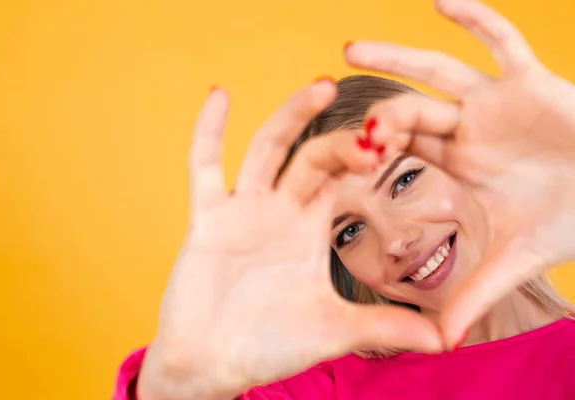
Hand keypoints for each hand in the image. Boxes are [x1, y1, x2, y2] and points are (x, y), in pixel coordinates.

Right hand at [137, 81, 442, 399]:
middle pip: (314, 158)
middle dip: (344, 141)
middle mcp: (280, 209)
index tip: (399, 141)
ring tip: (322, 86)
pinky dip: (209, 132)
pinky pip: (204, 166)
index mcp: (310, 228)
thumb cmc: (270, 345)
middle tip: (378, 128)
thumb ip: (385, 327)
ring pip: (267, 150)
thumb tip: (446, 339)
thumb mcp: (333, 331)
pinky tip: (219, 95)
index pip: (344, 177)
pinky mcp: (207, 217)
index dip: (369, 156)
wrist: (214, 364)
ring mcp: (243, 209)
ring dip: (292, 117)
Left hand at [344, 0, 574, 347]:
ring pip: (438, 73)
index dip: (369, 154)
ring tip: (349, 48)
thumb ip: (474, 293)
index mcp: (453, 165)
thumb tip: (441, 343)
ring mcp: (494, 103)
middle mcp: (465, 130)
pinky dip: (477, 20)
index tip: (337, 158)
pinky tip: (440, 2)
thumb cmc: (568, 221)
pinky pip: (503, 42)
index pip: (399, 154)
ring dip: (396, 58)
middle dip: (372, 108)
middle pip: (406, 110)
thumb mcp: (514, 258)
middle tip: (327, 100)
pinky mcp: (532, 80)